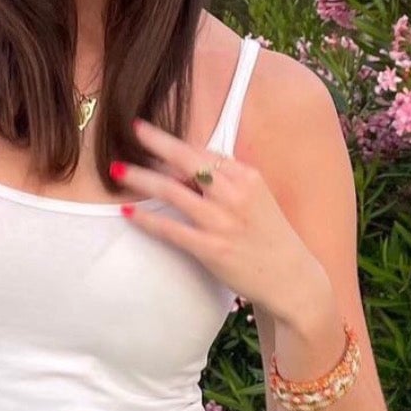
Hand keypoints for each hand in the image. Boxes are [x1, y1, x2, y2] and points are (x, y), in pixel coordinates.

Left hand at [112, 115, 325, 320]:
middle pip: (187, 160)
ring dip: (141, 178)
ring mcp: (223, 222)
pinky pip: (171, 230)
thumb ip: (227, 182)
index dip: (174, 141)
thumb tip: (188, 168)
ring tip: (117, 169)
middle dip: (157, 142)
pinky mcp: (212, 249)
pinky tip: (129, 211)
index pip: (203, 151)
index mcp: (247, 177)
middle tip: (133, 130)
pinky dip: (147, 219)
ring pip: (173, 191)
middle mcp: (235, 194)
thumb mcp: (257, 199)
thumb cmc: (270, 237)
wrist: (293, 280)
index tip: (150, 131)